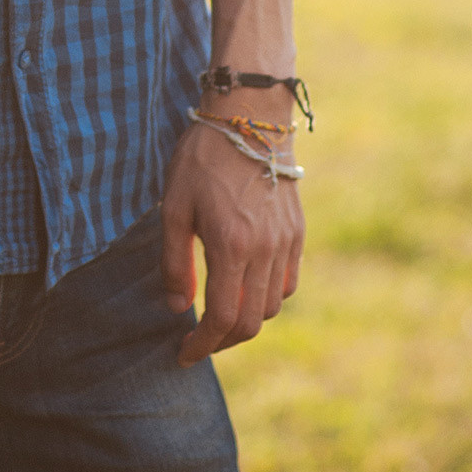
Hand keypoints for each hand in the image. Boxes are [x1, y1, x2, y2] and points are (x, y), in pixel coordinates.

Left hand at [161, 112, 304, 367]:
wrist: (249, 118)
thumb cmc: (203, 158)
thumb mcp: (173, 206)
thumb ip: (175, 261)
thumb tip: (177, 307)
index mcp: (232, 245)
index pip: (224, 317)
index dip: (202, 344)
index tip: (183, 353)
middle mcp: (266, 250)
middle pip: (252, 321)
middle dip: (223, 340)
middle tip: (198, 341)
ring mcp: (287, 242)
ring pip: (273, 306)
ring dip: (246, 320)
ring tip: (218, 316)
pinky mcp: (297, 233)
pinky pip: (288, 282)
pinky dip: (267, 297)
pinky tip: (244, 288)